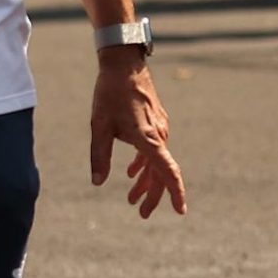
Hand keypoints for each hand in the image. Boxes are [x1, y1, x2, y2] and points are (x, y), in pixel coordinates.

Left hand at [91, 49, 186, 217]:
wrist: (124, 64)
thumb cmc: (110, 94)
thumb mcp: (100, 126)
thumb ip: (99, 156)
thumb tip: (97, 183)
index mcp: (149, 139)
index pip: (168, 172)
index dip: (175, 193)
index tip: (180, 211)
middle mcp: (159, 135)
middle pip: (161, 173)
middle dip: (152, 195)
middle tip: (141, 213)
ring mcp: (160, 128)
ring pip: (157, 162)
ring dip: (146, 181)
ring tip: (132, 198)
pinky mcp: (155, 122)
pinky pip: (154, 149)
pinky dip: (144, 164)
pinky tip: (132, 171)